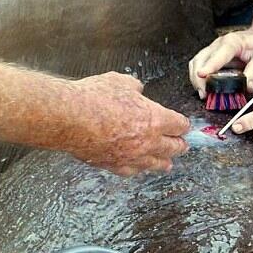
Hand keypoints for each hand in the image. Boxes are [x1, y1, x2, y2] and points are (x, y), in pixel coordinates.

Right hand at [57, 72, 190, 175]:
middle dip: (179, 145)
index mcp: (155, 119)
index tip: (184, 126)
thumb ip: (133, 87)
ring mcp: (132, 156)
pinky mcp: (114, 166)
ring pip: (156, 164)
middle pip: (173, 148)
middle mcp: (148, 141)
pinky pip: (133, 171)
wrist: (69, 118)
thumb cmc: (93, 98)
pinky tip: (140, 168)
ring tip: (168, 163)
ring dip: (164, 162)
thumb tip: (137, 89)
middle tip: (182, 145)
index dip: (183, 125)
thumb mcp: (119, 82)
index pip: (179, 125)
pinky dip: (139, 169)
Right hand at [189, 20, 252, 97]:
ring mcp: (213, 50)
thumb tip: (247, 87)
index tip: (202, 75)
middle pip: (200, 59)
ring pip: (196, 63)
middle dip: (198, 78)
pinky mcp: (212, 56)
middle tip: (204, 94)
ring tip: (204, 93)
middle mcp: (219, 44)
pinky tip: (205, 87)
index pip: (217, 55)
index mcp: (232, 42)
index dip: (208, 66)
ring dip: (196, 79)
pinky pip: (199, 66)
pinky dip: (199, 78)